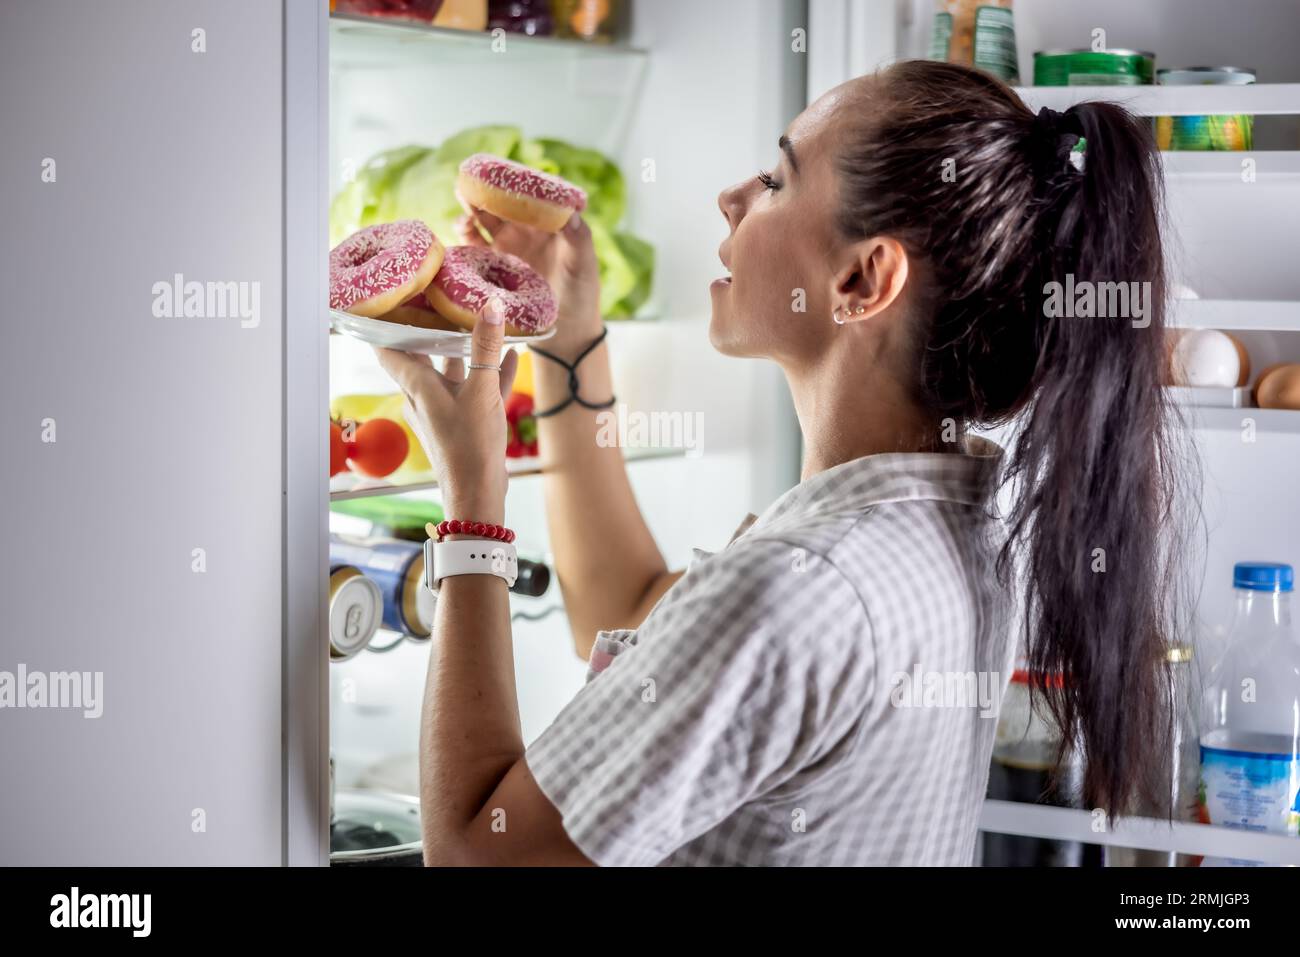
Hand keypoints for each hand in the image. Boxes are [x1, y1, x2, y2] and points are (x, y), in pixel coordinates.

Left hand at [374, 302, 518, 524]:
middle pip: (421, 354)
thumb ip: (485, 347)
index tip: (393, 297)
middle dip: (432, 328)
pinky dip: (488, 371)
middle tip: (442, 300)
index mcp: (416, 386)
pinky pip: (474, 388)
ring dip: (466, 349)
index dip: (386, 322)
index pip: (389, 348)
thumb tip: (490, 306)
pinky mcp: (463, 421)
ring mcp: (443, 409)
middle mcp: (424, 396)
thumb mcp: (481, 391)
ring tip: (482, 324)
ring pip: (451, 370)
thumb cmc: (470, 446)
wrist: (477, 494)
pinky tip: (509, 355)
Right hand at [455, 193, 602, 359]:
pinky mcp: (495, 267)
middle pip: (503, 204)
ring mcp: (509, 247)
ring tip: (464, 208)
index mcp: (550, 224)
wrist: (567, 333)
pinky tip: (460, 231)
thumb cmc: (582, 296)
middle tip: (471, 182)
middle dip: (486, 191)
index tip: (502, 172)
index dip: (516, 181)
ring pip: (486, 222)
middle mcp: (527, 231)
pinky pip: (476, 247)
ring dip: (473, 211)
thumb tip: (572, 213)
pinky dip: (466, 237)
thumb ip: (579, 239)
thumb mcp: (584, 266)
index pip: (531, 195)